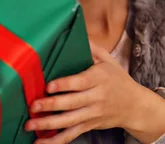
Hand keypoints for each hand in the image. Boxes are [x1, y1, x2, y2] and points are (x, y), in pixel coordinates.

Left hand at [24, 42, 144, 143]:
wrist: (134, 105)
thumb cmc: (118, 79)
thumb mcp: (109, 60)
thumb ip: (92, 48)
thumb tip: (76, 32)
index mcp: (100, 78)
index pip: (81, 82)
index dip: (64, 84)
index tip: (49, 86)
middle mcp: (96, 97)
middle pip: (72, 103)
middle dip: (51, 105)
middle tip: (33, 106)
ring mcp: (92, 114)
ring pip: (69, 121)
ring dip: (48, 124)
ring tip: (30, 124)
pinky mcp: (89, 126)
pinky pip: (71, 136)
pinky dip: (55, 141)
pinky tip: (40, 143)